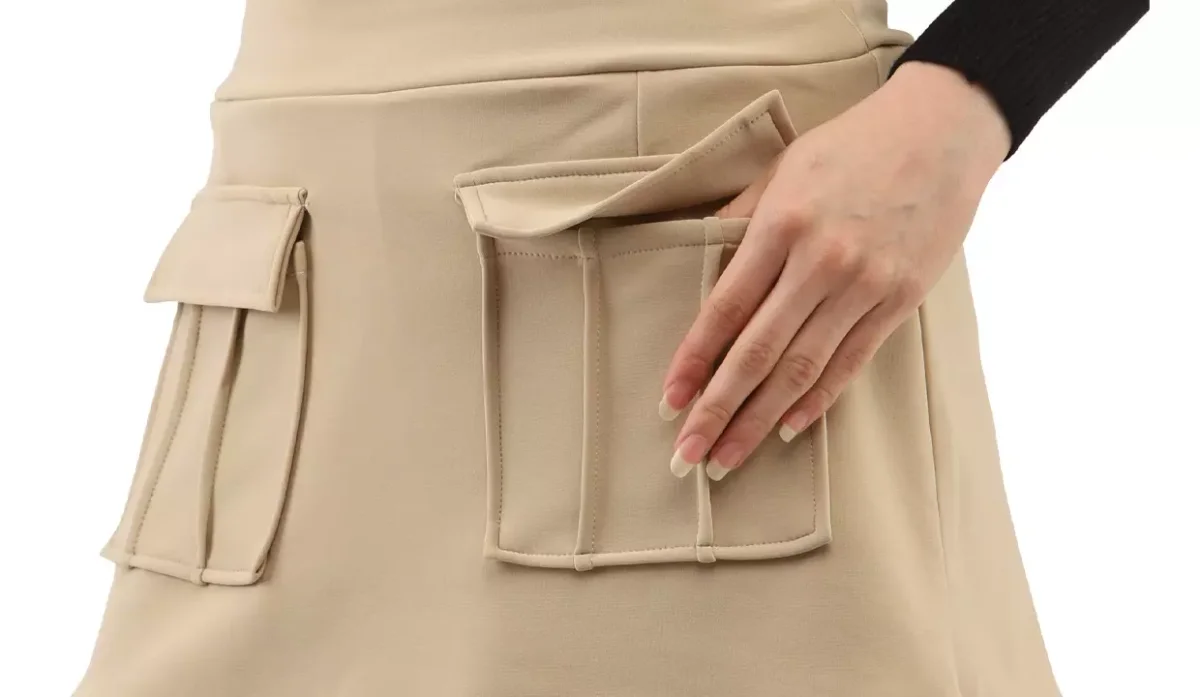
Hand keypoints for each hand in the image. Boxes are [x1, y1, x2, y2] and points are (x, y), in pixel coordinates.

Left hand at [662, 62, 1010, 479]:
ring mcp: (865, 285)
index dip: (694, 360)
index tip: (668, 401)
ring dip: (759, 420)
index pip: (725, 309)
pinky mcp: (901, 299)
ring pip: (802, 369)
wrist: (942, 128)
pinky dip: (817, 400)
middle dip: (718, 410)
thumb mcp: (785, 168)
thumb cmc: (852, 145)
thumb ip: (740, 218)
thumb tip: (699, 259)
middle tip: (688, 455)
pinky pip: (851, 362)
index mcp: (783, 225)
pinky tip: (786, 428)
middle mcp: (822, 262)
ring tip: (728, 459)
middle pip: (758, 353)